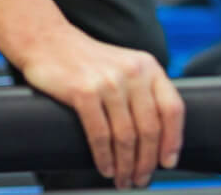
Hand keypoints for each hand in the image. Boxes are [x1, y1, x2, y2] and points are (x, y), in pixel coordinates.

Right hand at [18, 27, 184, 188]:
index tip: (168, 162)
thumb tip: (157, 137)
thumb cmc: (85, 60)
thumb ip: (141, 91)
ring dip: (126, 165)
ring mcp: (108, 82)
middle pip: (149, 128)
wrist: (47, 41)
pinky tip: (105, 168)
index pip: (172, 109)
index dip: (173, 140)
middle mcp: (132, 72)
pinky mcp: (83, 92)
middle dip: (147, 162)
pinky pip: (100, 135)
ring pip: (126, 136)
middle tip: (141, 179)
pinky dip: (104, 158)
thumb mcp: (123, 65)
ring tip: (123, 180)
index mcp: (147, 66)